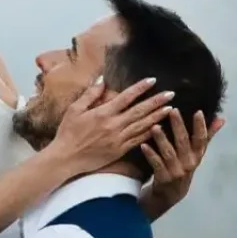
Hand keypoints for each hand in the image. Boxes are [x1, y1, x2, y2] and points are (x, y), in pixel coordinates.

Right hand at [49, 77, 175, 175]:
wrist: (65, 158)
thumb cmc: (67, 133)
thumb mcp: (74, 109)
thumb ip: (90, 94)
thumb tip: (102, 79)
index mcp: (102, 113)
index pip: (126, 97)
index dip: (140, 88)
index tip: (152, 80)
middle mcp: (113, 125)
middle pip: (139, 111)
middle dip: (156, 101)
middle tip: (171, 94)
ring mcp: (118, 139)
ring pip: (142, 126)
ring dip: (157, 116)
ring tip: (171, 109)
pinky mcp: (119, 150)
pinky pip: (138, 140)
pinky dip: (149, 133)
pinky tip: (159, 128)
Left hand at [141, 110, 222, 218]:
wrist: (171, 194)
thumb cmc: (184, 167)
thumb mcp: (197, 154)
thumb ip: (208, 136)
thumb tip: (221, 118)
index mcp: (197, 155)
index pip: (201, 139)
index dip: (201, 126)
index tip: (198, 111)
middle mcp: (188, 163)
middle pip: (183, 142)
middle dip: (178, 126)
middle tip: (172, 110)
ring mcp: (176, 171)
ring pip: (169, 153)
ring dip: (162, 139)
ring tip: (155, 126)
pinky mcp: (163, 178)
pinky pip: (156, 164)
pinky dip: (150, 155)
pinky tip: (143, 145)